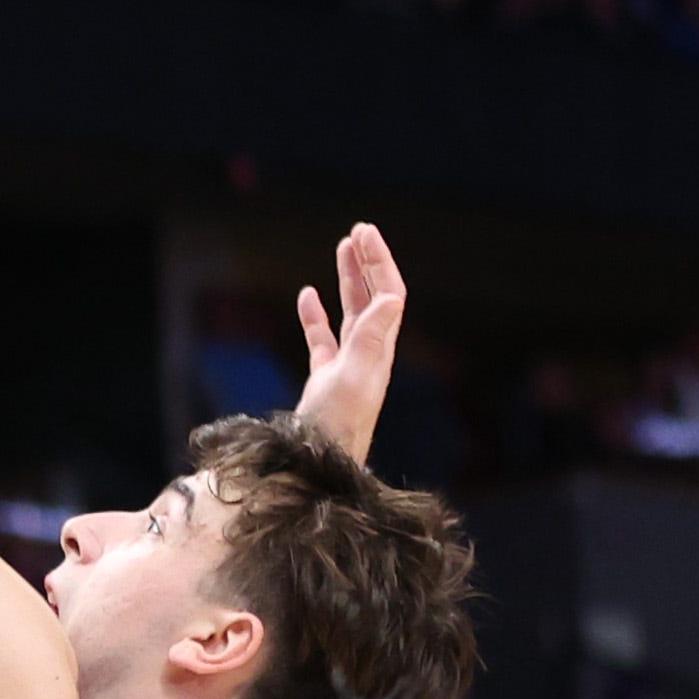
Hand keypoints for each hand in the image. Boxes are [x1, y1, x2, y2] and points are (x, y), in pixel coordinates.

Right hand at [294, 222, 409, 464]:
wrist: (318, 468)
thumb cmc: (335, 428)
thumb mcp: (353, 379)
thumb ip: (371, 339)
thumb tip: (391, 297)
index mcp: (379, 350)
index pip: (387, 294)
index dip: (379, 262)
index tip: (365, 233)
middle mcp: (369, 355)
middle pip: (374, 298)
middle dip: (368, 262)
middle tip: (358, 230)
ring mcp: (347, 367)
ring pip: (351, 313)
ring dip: (348, 280)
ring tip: (342, 248)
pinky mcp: (326, 380)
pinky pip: (323, 338)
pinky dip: (316, 314)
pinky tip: (307, 296)